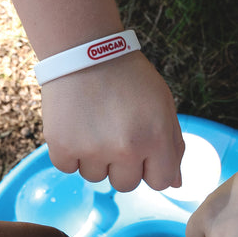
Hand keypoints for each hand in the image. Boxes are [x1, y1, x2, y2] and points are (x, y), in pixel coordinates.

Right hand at [40, 52, 183, 191]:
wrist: (84, 51)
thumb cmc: (129, 78)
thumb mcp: (164, 104)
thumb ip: (173, 145)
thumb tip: (175, 184)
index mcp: (156, 138)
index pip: (161, 182)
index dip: (152, 167)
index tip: (143, 151)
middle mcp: (125, 149)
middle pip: (126, 185)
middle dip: (123, 166)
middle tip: (115, 134)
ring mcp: (92, 150)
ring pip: (96, 177)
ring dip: (95, 159)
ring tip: (94, 126)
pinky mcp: (62, 146)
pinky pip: (68, 167)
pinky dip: (70, 153)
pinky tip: (76, 127)